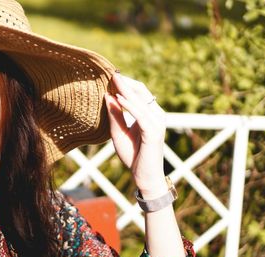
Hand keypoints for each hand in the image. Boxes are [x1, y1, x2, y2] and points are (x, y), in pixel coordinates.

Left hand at [104, 73, 167, 198]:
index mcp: (150, 114)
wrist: (144, 177)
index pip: (139, 92)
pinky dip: (129, 105)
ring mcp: (157, 123)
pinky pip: (140, 115)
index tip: (109, 75)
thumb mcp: (118, 133)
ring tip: (112, 80)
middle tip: (110, 72)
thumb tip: (107, 96)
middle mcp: (156, 115)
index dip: (125, 83)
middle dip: (125, 82)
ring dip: (126, 90)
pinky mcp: (153, 132)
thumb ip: (115, 115)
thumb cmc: (133, 155)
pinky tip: (118, 98)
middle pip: (142, 91)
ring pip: (141, 100)